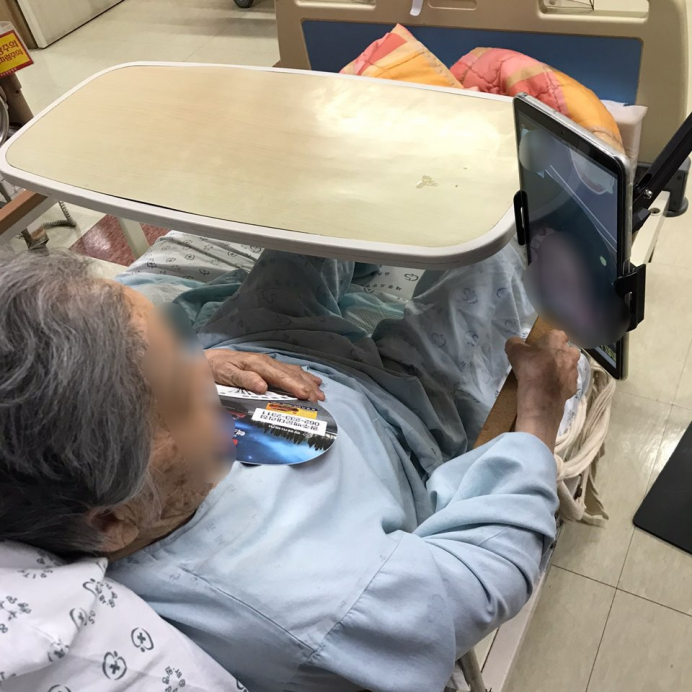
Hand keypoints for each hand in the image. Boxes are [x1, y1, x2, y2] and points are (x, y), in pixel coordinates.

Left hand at [205, 349, 323, 401]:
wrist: (208, 359)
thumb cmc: (216, 368)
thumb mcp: (225, 374)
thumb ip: (244, 379)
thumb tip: (262, 386)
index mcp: (257, 365)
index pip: (280, 377)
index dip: (294, 386)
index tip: (306, 395)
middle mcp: (266, 362)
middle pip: (291, 374)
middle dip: (306, 386)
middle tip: (318, 399)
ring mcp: (269, 362)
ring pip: (293, 371)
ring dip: (308, 382)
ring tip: (320, 393)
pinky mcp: (269, 365)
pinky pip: (290, 369)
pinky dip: (303, 375)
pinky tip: (312, 380)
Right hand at [505, 330, 579, 448]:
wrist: (541, 396)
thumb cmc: (529, 368)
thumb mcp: (514, 351)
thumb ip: (514, 343)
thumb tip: (514, 342)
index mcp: (557, 340)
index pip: (557, 335)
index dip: (548, 341)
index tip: (539, 348)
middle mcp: (570, 353)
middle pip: (566, 351)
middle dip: (558, 355)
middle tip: (544, 362)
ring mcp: (574, 370)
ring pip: (568, 367)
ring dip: (560, 369)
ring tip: (546, 377)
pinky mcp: (573, 386)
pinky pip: (566, 382)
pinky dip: (560, 384)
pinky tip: (549, 388)